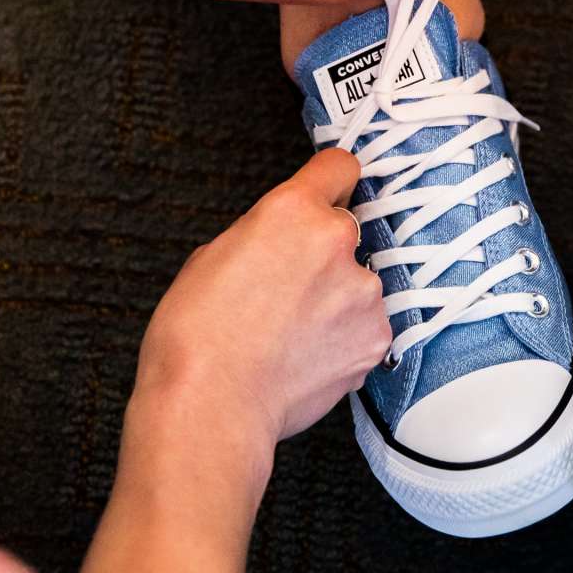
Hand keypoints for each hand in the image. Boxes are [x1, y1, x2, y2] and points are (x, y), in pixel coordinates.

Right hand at [134, 149, 389, 457]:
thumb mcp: (213, 254)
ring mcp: (363, 291)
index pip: (338, 168)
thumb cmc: (196, 335)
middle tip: (285, 290)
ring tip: (291, 335)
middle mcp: (337, 240)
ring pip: (356, 283)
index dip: (328, 184)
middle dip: (321, 254)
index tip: (326, 195)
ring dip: (335, 299)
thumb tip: (281, 242)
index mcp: (292, 209)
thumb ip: (263, 234)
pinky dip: (344, 338)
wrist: (213, 404)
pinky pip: (365, 325)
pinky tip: (307, 356)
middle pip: (344, 232)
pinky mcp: (376, 337)